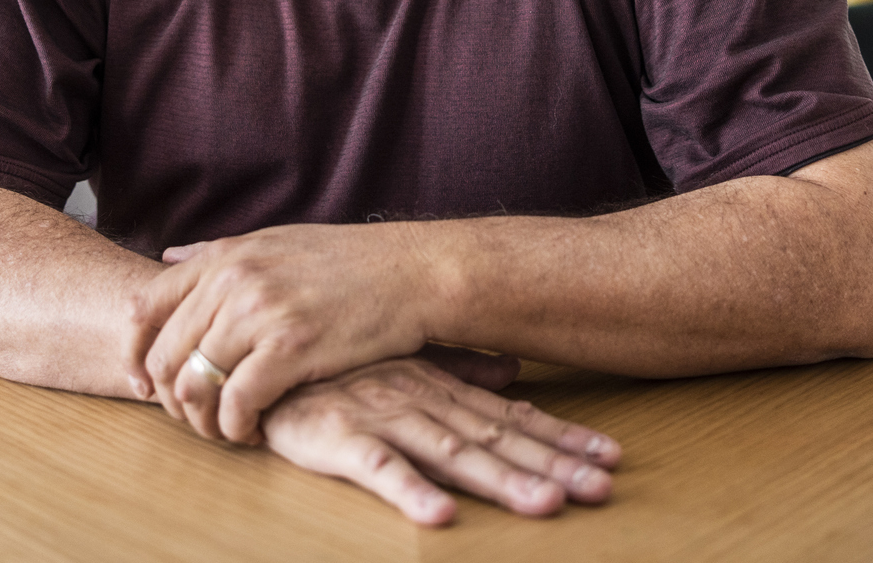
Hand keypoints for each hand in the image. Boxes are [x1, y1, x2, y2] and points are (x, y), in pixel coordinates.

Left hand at [128, 221, 439, 441]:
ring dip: (203, 421)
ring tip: (226, 429)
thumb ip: (216, 253)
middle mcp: (232, 282)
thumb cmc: (346, 263)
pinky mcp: (290, 348)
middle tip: (197, 418)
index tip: (145, 384)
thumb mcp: (273, 242)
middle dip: (172, 400)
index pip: (144, 309)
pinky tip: (255, 431)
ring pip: (195, 385)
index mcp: (224, 258)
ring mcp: (259, 314)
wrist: (409, 273)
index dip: (136, 354)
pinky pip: (237, 404)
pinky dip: (238, 428)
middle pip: (164, 356)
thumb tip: (168, 257)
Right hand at [260, 351, 620, 525]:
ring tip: (545, 506)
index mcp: (440, 389)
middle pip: (496, 441)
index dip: (563, 439)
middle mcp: (421, 401)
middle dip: (552, 467)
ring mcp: (382, 417)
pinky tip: (440, 517)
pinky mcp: (339, 438)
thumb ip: (459, 371)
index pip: (513, 418)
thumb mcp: (404, 366)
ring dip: (498, 481)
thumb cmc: (335, 368)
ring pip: (451, 453)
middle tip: (602, 490)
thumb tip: (512, 371)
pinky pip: (378, 468)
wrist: (259, 355)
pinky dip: (409, 491)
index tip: (612, 459)